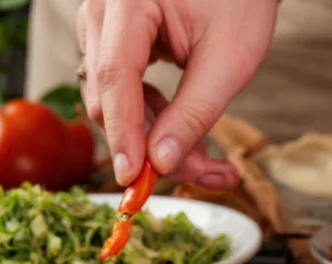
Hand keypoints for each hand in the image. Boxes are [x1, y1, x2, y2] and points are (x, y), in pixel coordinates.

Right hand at [76, 0, 277, 186]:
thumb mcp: (229, 57)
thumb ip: (194, 112)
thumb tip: (162, 162)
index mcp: (128, 1)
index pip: (115, 77)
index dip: (124, 133)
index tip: (135, 177)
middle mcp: (103, 12)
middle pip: (108, 98)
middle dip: (150, 146)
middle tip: (205, 173)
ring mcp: (103, 27)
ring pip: (112, 102)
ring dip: (154, 137)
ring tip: (207, 157)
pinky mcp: (113, 42)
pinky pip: (121, 93)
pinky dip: (151, 119)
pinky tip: (184, 131)